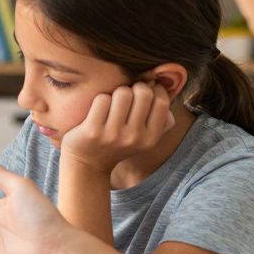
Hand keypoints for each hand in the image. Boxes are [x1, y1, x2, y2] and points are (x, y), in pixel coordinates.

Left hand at [60, 83, 174, 173]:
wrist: (88, 165)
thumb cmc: (117, 144)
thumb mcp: (143, 139)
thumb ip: (161, 120)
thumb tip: (166, 90)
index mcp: (150, 139)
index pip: (161, 102)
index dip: (154, 89)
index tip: (144, 91)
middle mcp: (134, 137)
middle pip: (143, 93)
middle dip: (134, 88)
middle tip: (126, 96)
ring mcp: (113, 134)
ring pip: (122, 93)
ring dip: (116, 93)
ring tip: (112, 103)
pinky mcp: (93, 130)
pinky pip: (102, 99)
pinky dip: (100, 99)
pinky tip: (97, 110)